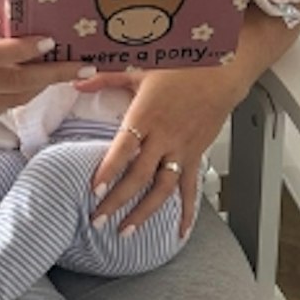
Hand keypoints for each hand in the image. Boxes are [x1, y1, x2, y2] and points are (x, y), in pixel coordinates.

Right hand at [0, 30, 82, 124]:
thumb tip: (34, 24)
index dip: (20, 50)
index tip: (49, 42)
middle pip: (13, 81)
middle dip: (52, 73)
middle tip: (83, 66)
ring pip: (18, 96)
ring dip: (46, 83)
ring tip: (73, 70)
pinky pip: (12, 104)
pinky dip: (30, 92)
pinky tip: (45, 81)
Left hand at [87, 66, 244, 236]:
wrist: (222, 72)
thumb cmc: (182, 68)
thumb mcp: (140, 69)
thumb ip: (106, 78)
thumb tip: (77, 81)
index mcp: (146, 115)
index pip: (124, 149)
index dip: (109, 170)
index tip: (94, 189)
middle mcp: (164, 137)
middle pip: (139, 176)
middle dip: (117, 201)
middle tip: (98, 220)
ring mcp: (181, 150)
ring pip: (162, 189)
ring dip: (144, 213)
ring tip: (126, 232)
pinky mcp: (195, 156)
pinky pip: (190, 188)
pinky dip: (187, 211)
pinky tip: (180, 231)